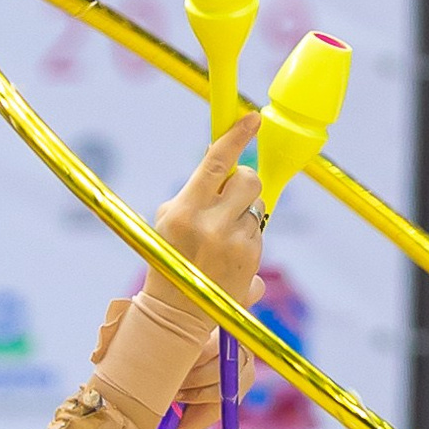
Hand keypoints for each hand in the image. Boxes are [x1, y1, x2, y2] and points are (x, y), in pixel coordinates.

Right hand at [142, 113, 267, 326]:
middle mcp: (211, 224)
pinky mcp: (252, 258)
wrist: (176, 311)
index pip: (216, 163)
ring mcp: (234, 242)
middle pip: (249, 179)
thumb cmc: (170, 257)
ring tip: (223, 234)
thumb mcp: (169, 220)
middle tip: (230, 195)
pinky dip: (248, 236)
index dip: (236, 136)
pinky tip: (229, 254)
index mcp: (185, 210)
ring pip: (258, 205)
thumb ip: (195, 191)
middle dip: (243, 182)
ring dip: (245, 212)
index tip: (251, 118)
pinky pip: (259, 231)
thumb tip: (222, 160)